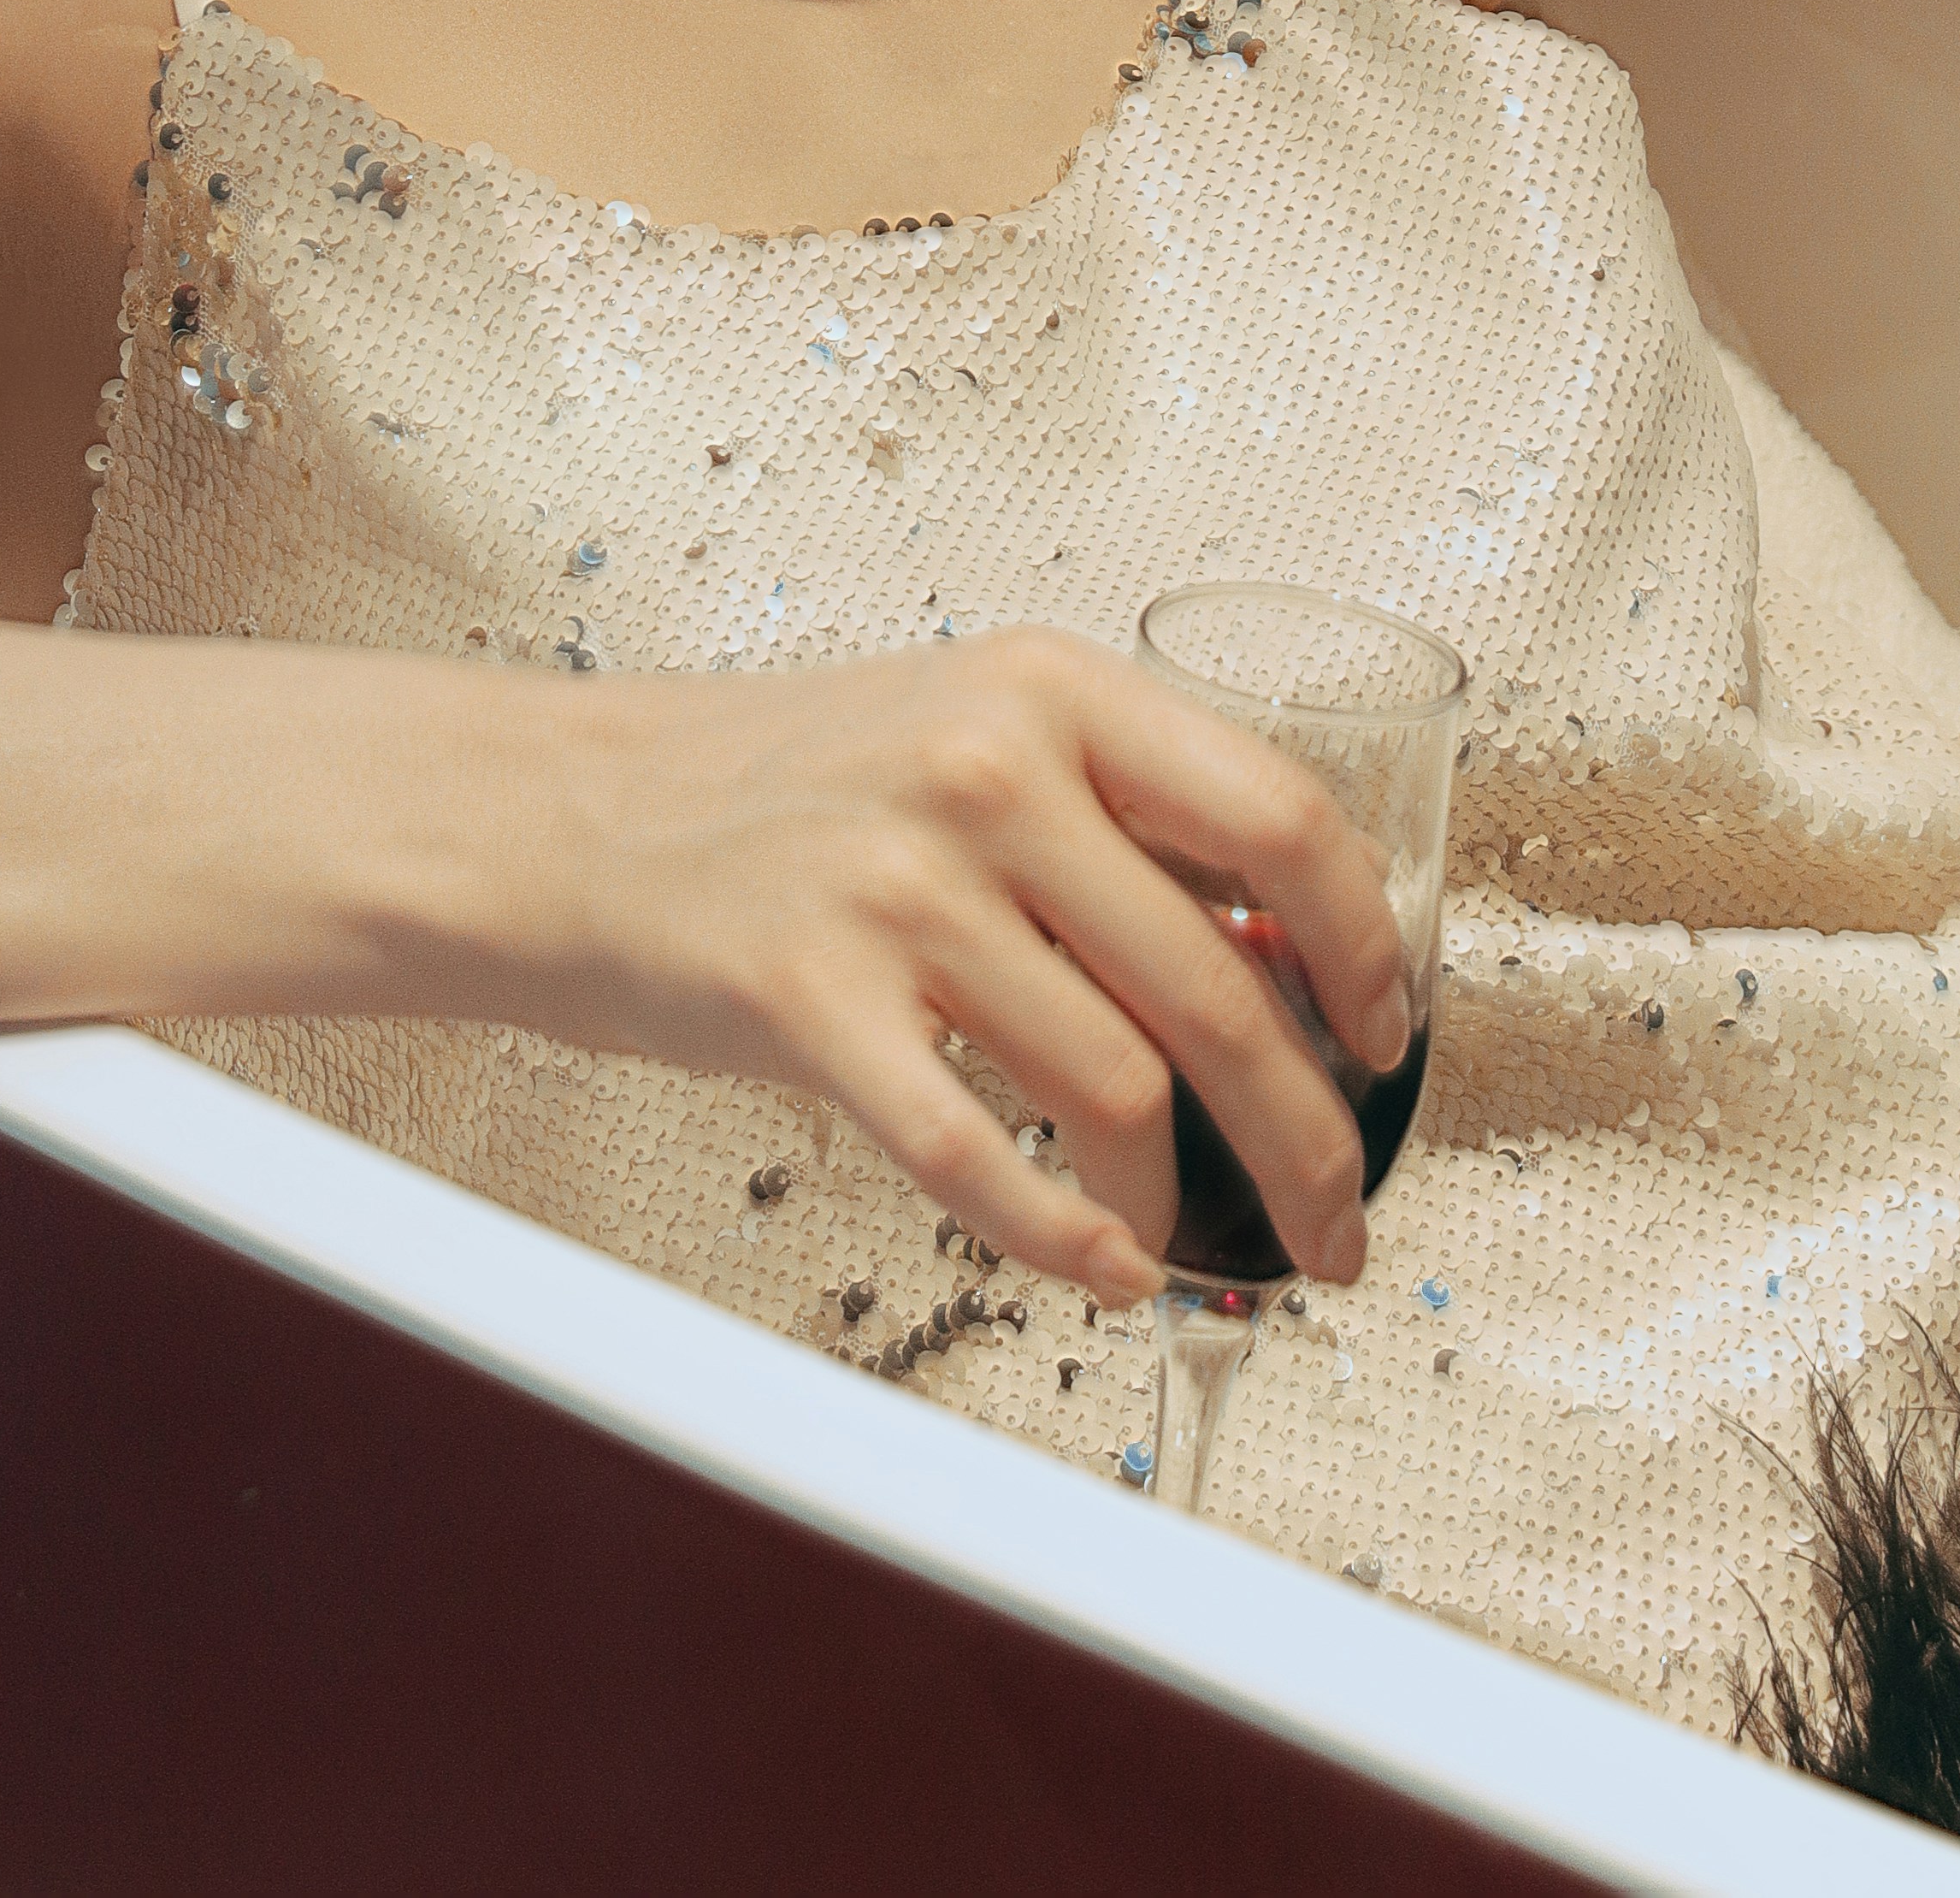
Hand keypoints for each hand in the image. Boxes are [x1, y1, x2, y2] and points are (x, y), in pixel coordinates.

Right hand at [498, 628, 1411, 1304]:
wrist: (574, 815)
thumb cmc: (782, 788)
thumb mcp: (973, 735)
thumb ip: (1119, 821)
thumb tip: (1291, 964)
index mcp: (1051, 688)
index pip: (1282, 819)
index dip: (1362, 949)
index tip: (1385, 1037)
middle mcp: (986, 769)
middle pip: (1220, 988)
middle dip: (1308, 1137)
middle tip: (1333, 1216)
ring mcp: (895, 884)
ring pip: (1118, 1089)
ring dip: (1179, 1205)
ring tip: (1186, 1243)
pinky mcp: (809, 998)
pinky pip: (979, 1160)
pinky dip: (1065, 1242)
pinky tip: (1102, 1270)